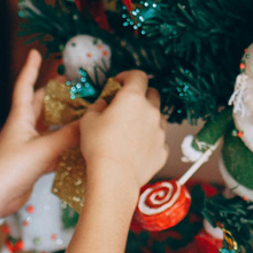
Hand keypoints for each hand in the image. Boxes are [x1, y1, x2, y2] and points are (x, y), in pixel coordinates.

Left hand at [0, 50, 78, 217]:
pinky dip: (65, 145)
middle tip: (73, 85)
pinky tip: (79, 146)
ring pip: (49, 126)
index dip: (30, 69)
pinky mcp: (33, 162)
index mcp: (20, 118)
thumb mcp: (43, 149)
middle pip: (41, 104)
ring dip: (64, 120)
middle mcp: (24, 128)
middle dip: (55, 93)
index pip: (25, 87)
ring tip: (84, 112)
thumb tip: (91, 123)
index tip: (36, 53)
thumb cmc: (11, 169)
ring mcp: (28, 145)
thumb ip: (68, 136)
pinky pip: (53, 147)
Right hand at [79, 70, 168, 190]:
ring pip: (157, 117)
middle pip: (152, 94)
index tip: (119, 82)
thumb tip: (103, 104)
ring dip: (147, 118)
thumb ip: (97, 107)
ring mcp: (160, 131)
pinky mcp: (163, 150)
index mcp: (133, 98)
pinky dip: (149, 141)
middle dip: (141, 96)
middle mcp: (151, 111)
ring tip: (131, 130)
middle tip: (126, 105)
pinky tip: (136, 149)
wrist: (114, 177)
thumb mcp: (88, 120)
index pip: (138, 76)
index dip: (128, 76)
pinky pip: (158, 140)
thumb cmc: (99, 147)